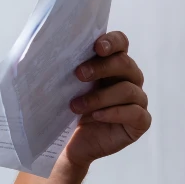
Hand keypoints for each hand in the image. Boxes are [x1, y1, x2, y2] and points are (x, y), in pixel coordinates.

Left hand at [60, 31, 150, 169]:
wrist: (71, 142)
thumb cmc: (70, 108)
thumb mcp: (65, 85)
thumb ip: (65, 65)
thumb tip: (44, 48)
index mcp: (113, 63)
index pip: (121, 43)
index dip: (112, 41)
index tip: (96, 47)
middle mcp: (129, 78)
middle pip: (125, 64)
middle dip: (101, 67)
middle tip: (79, 74)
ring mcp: (137, 100)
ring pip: (128, 90)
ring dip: (100, 97)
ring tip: (76, 105)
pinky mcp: (139, 122)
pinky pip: (136, 114)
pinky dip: (114, 113)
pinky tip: (96, 116)